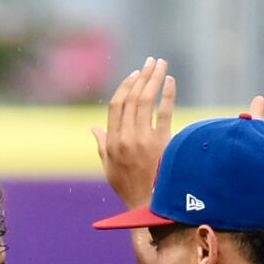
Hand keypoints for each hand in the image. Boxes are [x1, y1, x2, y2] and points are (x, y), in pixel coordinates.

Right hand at [93, 57, 174, 210]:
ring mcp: (143, 139)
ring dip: (154, 79)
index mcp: (111, 142)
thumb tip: (93, 129)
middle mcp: (125, 138)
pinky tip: (170, 81)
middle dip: (142, 76)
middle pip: (132, 99)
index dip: (125, 86)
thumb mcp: (108, 166)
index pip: (116, 106)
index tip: (135, 74)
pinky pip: (165, 113)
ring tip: (161, 64)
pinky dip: (168, 95)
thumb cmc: (127, 185)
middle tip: (151, 61)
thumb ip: (102, 144)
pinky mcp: (161, 143)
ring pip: (146, 101)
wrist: (146, 203)